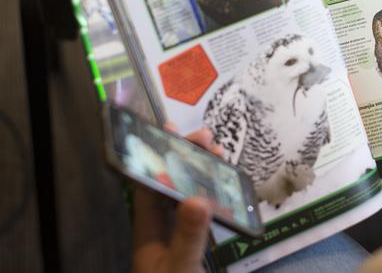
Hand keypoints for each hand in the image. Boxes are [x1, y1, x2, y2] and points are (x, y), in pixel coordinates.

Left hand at [132, 127, 223, 272]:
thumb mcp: (180, 267)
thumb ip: (189, 236)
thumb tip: (199, 197)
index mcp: (148, 227)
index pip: (150, 181)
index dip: (159, 153)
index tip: (172, 128)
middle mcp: (161, 227)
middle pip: (171, 183)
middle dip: (186, 157)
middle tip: (208, 137)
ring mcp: (176, 235)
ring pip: (187, 195)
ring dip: (201, 173)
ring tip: (220, 154)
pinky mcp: (191, 245)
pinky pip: (200, 212)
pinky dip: (213, 195)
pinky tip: (225, 188)